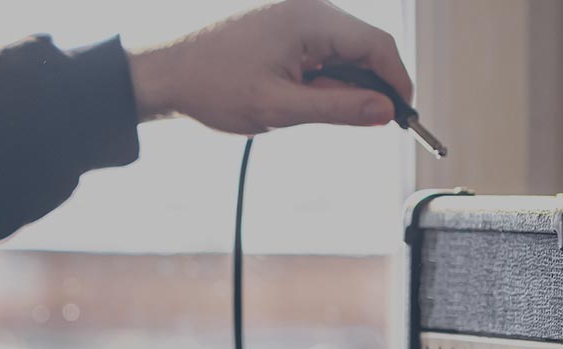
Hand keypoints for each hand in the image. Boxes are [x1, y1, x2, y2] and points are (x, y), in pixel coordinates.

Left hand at [127, 0, 413, 133]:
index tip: (403, 115)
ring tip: (300, 108)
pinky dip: (316, 75)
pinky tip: (288, 96)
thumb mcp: (278, 107)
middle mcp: (305, 7)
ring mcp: (290, 13)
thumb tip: (385, 112)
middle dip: (366, 85)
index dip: (396, 81)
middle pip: (361, 45)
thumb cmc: (209, 86)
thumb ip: (338, 109)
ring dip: (336, 83)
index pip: (377, 44)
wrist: (159, 73)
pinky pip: (315, 49)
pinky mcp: (277, 25)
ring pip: (338, 50)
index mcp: (310, 18)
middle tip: (363, 123)